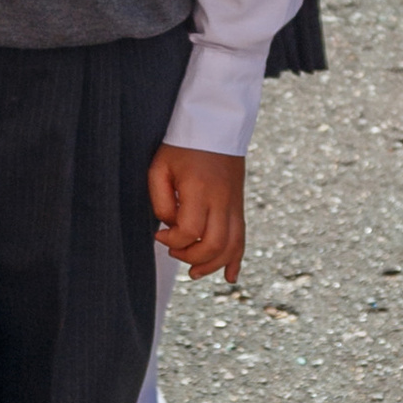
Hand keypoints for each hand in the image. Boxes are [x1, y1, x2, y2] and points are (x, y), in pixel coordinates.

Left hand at [149, 144, 245, 282]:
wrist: (215, 126)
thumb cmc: (181, 146)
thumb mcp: (160, 167)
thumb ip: (160, 200)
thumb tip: (170, 226)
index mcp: (199, 189)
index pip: (189, 230)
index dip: (171, 240)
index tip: (159, 235)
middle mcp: (221, 199)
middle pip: (213, 244)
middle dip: (191, 257)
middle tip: (173, 250)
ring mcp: (234, 204)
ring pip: (231, 246)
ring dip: (213, 265)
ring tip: (193, 272)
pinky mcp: (239, 205)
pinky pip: (242, 238)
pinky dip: (237, 260)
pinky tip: (230, 277)